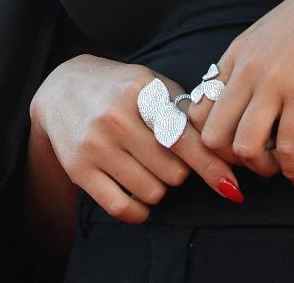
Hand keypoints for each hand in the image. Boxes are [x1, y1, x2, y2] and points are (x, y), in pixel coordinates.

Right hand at [30, 54, 244, 222]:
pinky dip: (139, 210)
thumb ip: (183, 108)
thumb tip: (221, 142)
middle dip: (180, 171)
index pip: (184, 137)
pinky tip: (137, 193)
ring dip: (159, 187)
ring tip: (148, 166)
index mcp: (141, 91)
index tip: (231, 188)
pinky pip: (122, 208)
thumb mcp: (151, 83)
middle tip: (167, 156)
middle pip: (173, 171)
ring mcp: (95, 145)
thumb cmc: (120, 87)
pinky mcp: (79, 170)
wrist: (62, 88)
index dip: (210, 166)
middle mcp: (117, 118)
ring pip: (152, 192)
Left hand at [184, 0, 293, 189]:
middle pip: (211, 136)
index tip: (233, 151)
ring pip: (243, 147)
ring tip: (279, 168)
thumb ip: (252, 63)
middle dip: (230, 162)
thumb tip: (243, 100)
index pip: (196, 111)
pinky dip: (293, 171)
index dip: (209, 141)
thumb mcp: (271, 35)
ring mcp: (274, 80)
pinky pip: (288, 148)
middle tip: (256, 163)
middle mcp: (247, 68)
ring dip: (261, 169)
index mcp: (236, 54)